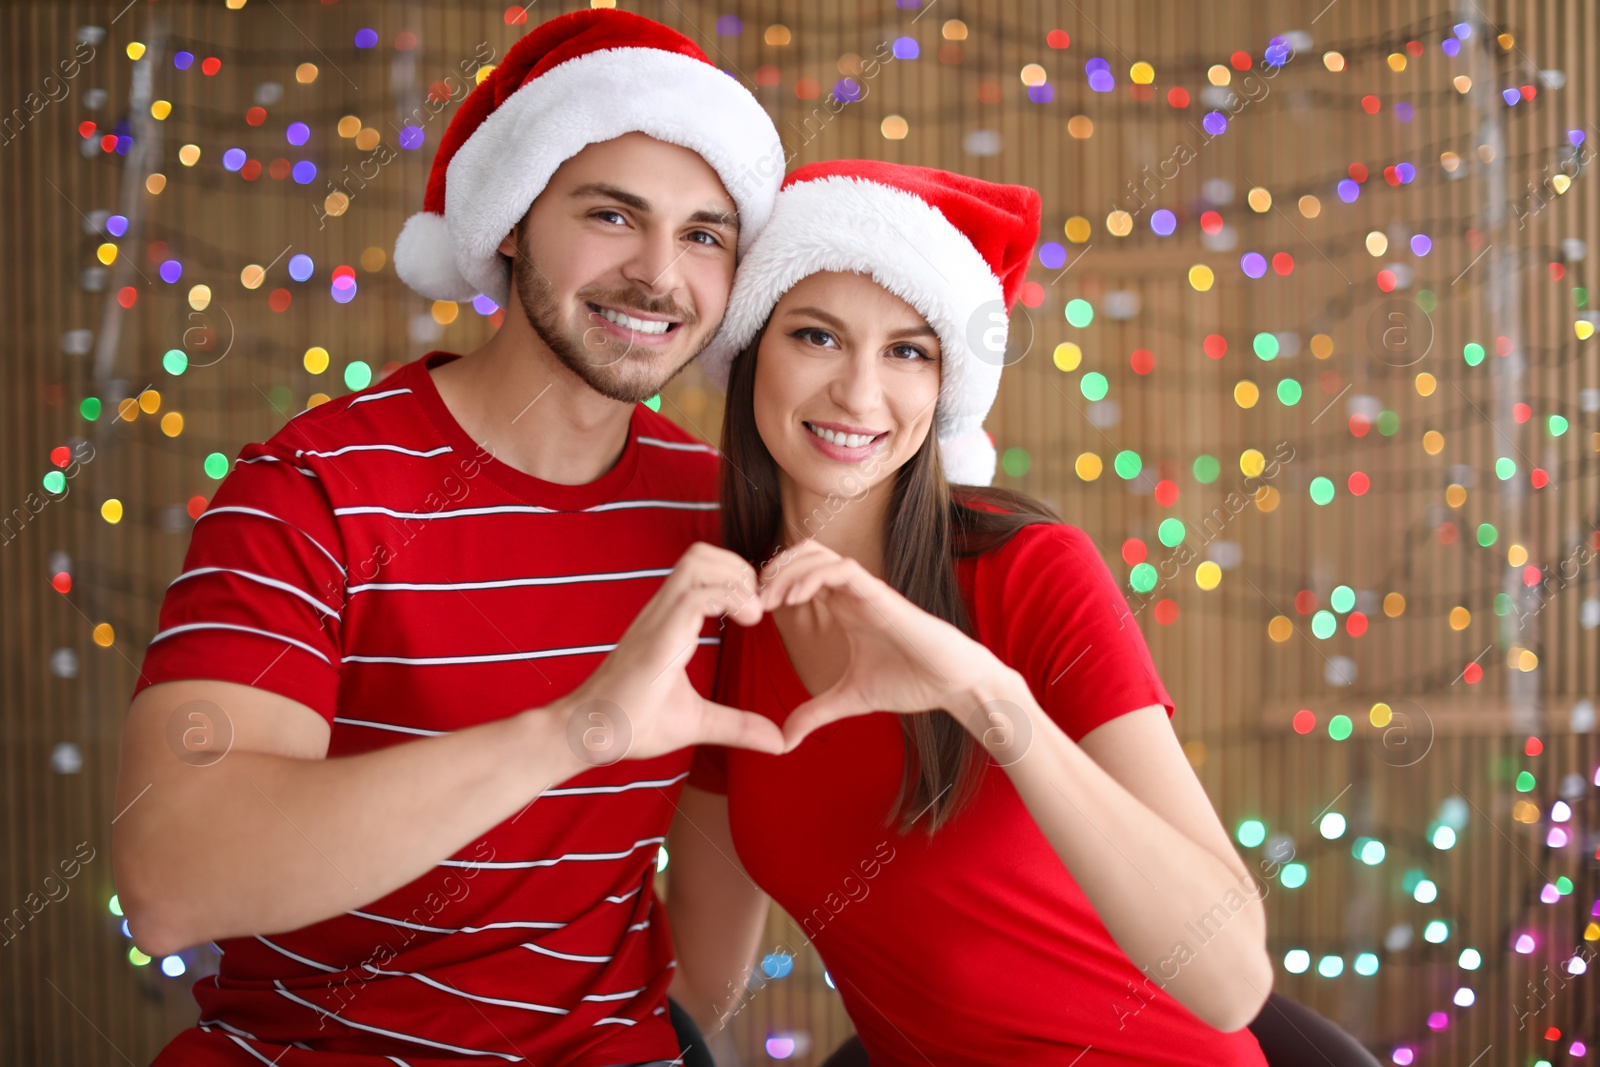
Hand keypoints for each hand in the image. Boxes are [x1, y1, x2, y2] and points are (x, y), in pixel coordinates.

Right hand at [558, 542, 782, 765]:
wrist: (590, 736)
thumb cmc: (633, 723)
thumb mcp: (698, 723)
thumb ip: (738, 725)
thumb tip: (779, 742)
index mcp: (670, 622)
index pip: (702, 568)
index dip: (737, 576)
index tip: (760, 611)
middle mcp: (663, 612)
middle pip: (700, 554)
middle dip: (740, 569)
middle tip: (760, 607)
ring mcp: (658, 622)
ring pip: (697, 563)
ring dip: (735, 578)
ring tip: (754, 613)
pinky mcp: (657, 640)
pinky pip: (694, 598)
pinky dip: (729, 599)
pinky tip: (748, 622)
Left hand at [756, 540, 1015, 749]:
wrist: (954, 685)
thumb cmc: (911, 683)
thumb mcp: (850, 700)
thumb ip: (815, 713)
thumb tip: (782, 741)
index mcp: (843, 607)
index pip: (798, 575)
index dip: (770, 585)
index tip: (750, 612)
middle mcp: (851, 593)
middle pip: (801, 554)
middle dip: (771, 571)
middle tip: (752, 602)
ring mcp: (866, 590)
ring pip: (817, 554)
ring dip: (787, 571)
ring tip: (769, 601)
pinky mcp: (882, 595)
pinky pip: (841, 569)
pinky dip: (813, 576)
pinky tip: (795, 600)